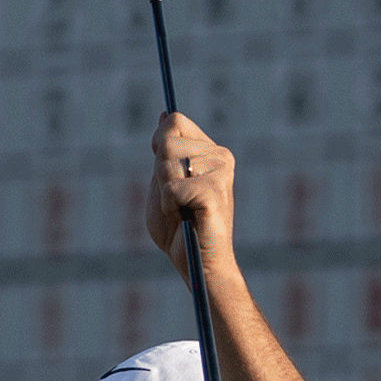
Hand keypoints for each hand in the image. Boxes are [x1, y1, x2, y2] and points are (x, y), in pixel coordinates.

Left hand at [146, 112, 237, 279]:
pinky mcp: (215, 192)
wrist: (198, 265)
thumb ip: (162, 153)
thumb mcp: (164, 183)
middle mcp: (220, 156)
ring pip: (167, 164)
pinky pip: (173, 188)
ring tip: (181, 210)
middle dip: (159, 175)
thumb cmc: (180, 230)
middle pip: (166, 142)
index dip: (159, 144)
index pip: (174, 121)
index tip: (164, 173)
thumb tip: (165, 115)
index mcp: (209, 151)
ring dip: (165, 193)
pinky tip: (184, 218)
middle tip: (176, 200)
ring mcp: (221, 172)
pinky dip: (170, 206)